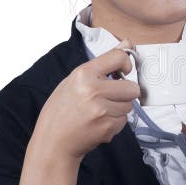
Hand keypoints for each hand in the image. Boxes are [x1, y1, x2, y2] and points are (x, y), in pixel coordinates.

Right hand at [34, 39, 140, 160]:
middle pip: (132, 88)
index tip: (123, 71)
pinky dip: (114, 122)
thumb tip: (127, 43)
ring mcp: (101, 110)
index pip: (119, 57)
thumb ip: (103, 62)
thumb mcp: (75, 80)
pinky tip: (98, 123)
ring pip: (129, 105)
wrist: (53, 142)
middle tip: (108, 97)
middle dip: (124, 93)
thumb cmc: (62, 109)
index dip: (126, 64)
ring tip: (99, 112)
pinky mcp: (106, 127)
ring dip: (118, 108)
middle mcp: (93, 90)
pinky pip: (123, 121)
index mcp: (83, 74)